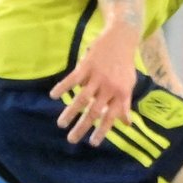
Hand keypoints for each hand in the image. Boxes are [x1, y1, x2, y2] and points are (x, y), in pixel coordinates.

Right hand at [51, 23, 139, 144]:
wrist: (121, 39)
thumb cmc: (124, 65)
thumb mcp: (129, 84)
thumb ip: (125, 104)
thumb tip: (127, 123)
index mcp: (121, 93)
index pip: (111, 116)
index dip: (102, 131)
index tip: (92, 143)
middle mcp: (110, 87)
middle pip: (95, 111)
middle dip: (83, 127)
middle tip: (72, 140)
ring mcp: (97, 77)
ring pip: (82, 98)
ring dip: (70, 112)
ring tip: (61, 124)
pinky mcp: (87, 66)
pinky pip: (72, 79)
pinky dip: (62, 87)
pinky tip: (53, 96)